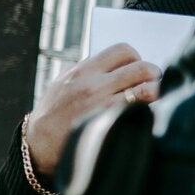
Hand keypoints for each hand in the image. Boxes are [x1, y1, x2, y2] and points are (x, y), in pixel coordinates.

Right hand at [25, 45, 162, 174]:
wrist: (38, 145)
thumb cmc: (54, 114)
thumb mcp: (64, 83)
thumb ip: (89, 71)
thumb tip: (117, 63)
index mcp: (83, 70)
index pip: (123, 50)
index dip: (137, 59)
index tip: (135, 73)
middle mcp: (94, 84)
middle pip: (143, 68)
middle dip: (153, 76)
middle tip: (151, 86)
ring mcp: (103, 105)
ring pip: (148, 90)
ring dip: (156, 94)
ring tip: (151, 101)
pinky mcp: (109, 124)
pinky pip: (142, 112)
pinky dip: (150, 112)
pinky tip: (145, 117)